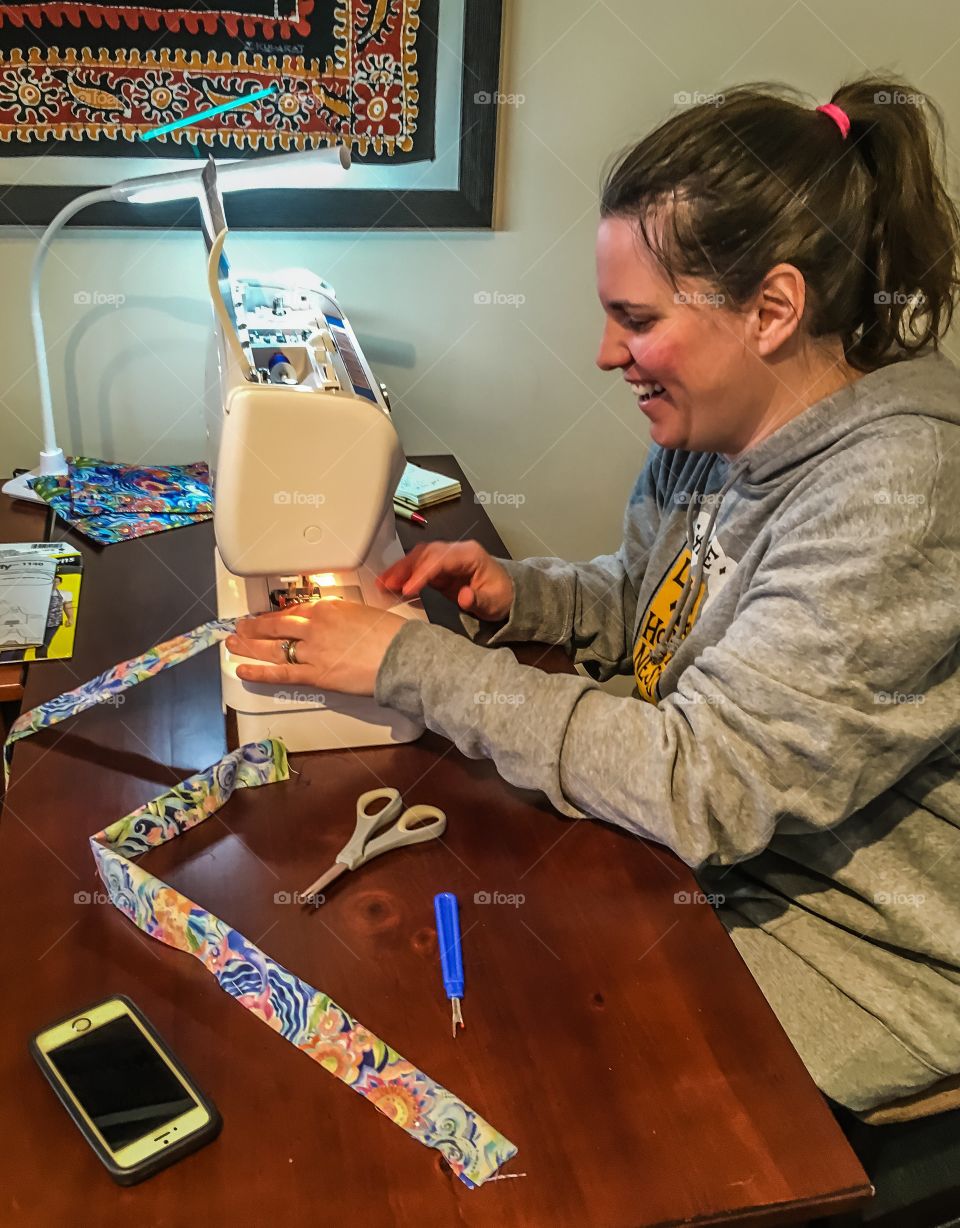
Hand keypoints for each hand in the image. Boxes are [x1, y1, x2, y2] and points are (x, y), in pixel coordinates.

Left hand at [225, 600, 407, 695]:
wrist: (402, 655)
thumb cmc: (392, 635)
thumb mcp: (363, 614)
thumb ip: (342, 618)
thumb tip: (334, 626)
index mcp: (328, 607)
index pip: (293, 610)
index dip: (274, 616)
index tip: (265, 618)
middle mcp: (314, 625)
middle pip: (276, 625)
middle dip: (254, 627)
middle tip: (240, 628)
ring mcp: (312, 650)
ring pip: (273, 647)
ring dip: (249, 646)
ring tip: (232, 645)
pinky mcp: (316, 674)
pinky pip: (281, 672)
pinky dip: (259, 672)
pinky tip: (243, 670)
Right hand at [377, 540, 513, 621]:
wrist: (506, 595)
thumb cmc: (501, 596)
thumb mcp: (494, 602)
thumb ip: (478, 599)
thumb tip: (464, 596)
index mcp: (470, 554)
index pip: (441, 559)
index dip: (423, 572)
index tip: (407, 588)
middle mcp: (455, 551)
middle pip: (426, 553)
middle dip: (404, 568)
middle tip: (386, 584)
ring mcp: (446, 558)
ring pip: (418, 557)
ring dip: (399, 569)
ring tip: (381, 584)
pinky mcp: (438, 569)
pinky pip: (418, 567)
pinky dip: (403, 574)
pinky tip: (389, 584)